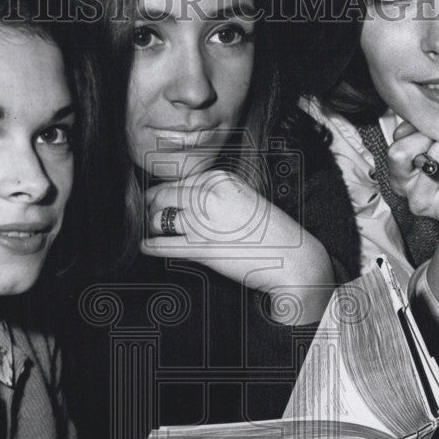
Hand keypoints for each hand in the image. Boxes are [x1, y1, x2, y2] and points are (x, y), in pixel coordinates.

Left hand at [141, 170, 334, 323]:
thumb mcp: (243, 197)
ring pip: (160, 219)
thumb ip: (213, 194)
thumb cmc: (271, 232)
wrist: (293, 259)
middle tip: (150, 217)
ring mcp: (204, 221)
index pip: (177, 182)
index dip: (163, 195)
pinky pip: (164, 245)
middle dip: (152, 208)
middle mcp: (209, 195)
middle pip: (162, 197)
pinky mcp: (202, 248)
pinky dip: (151, 246)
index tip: (158, 203)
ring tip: (155, 233)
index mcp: (220, 178)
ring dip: (154, 228)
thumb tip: (180, 199)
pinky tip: (145, 246)